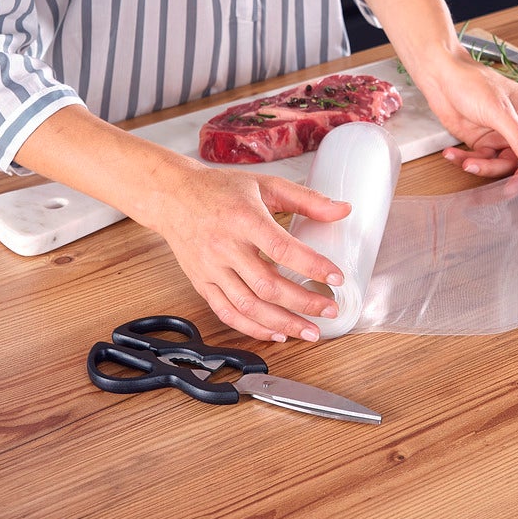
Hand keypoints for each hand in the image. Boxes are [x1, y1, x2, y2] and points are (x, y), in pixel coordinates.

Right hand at [128, 153, 353, 344]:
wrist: (173, 197)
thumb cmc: (221, 189)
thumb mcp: (266, 184)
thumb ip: (306, 199)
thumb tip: (344, 209)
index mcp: (244, 218)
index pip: (282, 248)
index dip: (312, 266)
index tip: (336, 278)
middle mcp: (225, 246)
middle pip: (267, 285)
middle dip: (303, 303)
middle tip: (330, 310)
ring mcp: (211, 268)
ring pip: (248, 305)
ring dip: (281, 323)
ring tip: (309, 332)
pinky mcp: (201, 283)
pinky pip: (227, 313)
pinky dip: (252, 328)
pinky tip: (276, 333)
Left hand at [410, 51, 517, 178]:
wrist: (441, 76)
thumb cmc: (472, 81)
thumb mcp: (500, 112)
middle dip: (511, 175)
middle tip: (505, 187)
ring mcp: (503, 136)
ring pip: (502, 166)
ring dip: (484, 167)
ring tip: (469, 162)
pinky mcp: (484, 143)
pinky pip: (481, 161)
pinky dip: (467, 161)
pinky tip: (455, 155)